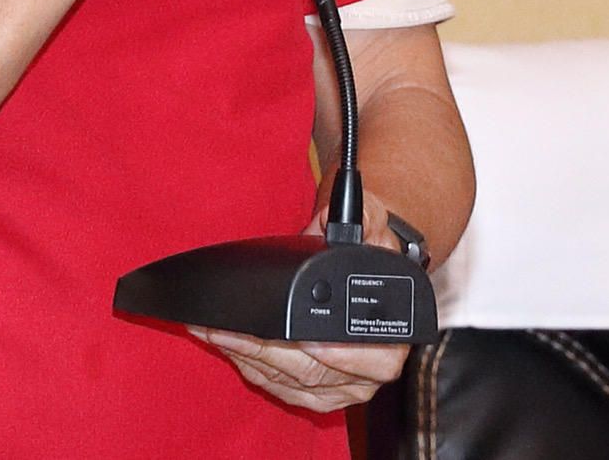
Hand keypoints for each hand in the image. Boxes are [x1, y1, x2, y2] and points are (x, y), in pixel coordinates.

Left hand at [188, 188, 408, 412]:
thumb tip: (342, 215)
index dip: (336, 355)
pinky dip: (252, 369)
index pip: (370, 358)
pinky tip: (230, 349)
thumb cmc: (367, 249)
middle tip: (227, 331)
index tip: (303, 340)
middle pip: (315, 372)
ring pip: (292, 383)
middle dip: (264, 351)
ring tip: (214, 334)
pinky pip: (282, 388)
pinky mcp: (319, 393)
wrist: (359, 266)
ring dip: (249, 359)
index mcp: (393, 335)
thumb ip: (364, 217)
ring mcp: (344, 386)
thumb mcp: (373, 225)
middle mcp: (373, 370)